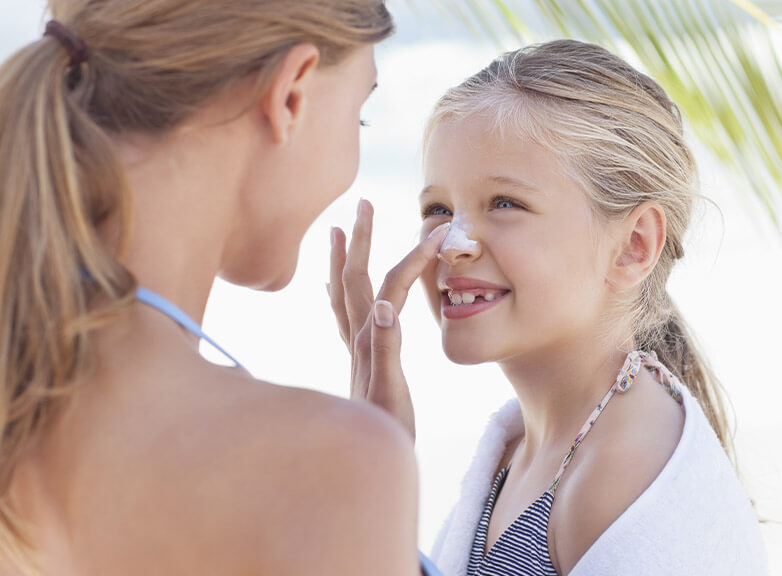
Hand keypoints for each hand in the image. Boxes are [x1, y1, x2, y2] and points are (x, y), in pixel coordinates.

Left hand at [329, 199, 448, 439]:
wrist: (365, 462)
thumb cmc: (385, 432)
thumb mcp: (390, 393)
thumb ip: (386, 349)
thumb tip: (385, 305)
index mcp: (370, 341)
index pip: (391, 285)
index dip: (414, 256)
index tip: (438, 231)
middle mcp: (357, 339)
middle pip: (353, 278)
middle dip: (360, 239)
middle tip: (364, 204)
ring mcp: (354, 349)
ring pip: (342, 293)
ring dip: (343, 258)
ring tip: (338, 231)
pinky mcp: (357, 361)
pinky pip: (342, 316)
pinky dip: (339, 293)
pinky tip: (335, 288)